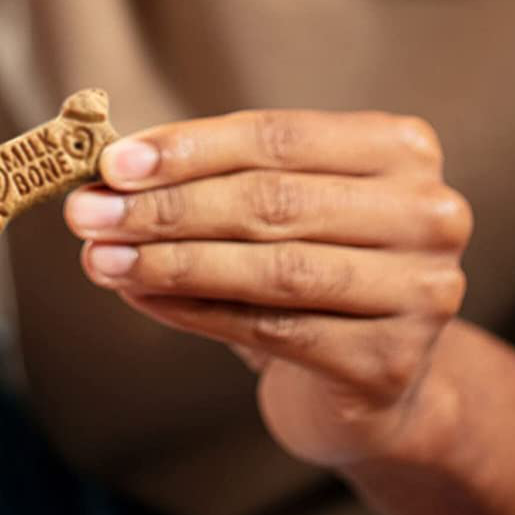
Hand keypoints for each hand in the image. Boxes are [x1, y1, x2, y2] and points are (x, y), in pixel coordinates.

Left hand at [63, 111, 472, 469]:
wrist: (372, 376)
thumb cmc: (307, 260)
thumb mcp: (269, 204)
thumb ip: (205, 179)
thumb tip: (105, 175)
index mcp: (399, 150)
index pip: (276, 138)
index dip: (188, 149)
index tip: (111, 164)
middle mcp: (428, 214)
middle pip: (272, 202)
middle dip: (166, 208)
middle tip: (86, 214)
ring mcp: (421, 292)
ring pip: (273, 270)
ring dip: (170, 263)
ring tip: (100, 259)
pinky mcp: (391, 362)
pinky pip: (272, 329)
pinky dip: (194, 312)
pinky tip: (140, 297)